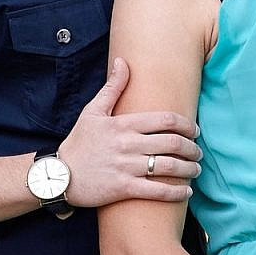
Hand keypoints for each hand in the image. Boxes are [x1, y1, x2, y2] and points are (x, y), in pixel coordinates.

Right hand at [59, 58, 201, 207]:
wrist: (57, 176)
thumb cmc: (78, 143)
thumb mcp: (92, 111)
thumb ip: (112, 88)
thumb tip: (123, 62)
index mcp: (123, 124)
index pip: (165, 120)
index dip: (187, 125)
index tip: (195, 130)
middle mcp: (127, 144)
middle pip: (172, 143)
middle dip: (192, 148)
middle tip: (198, 152)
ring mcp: (126, 167)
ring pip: (168, 167)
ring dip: (189, 169)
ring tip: (195, 170)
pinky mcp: (123, 189)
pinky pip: (157, 192)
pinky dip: (176, 192)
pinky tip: (186, 191)